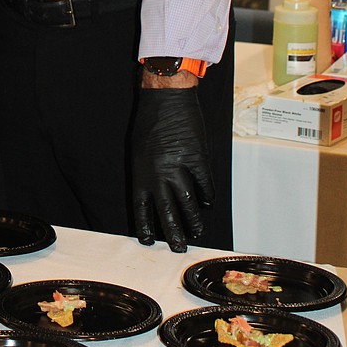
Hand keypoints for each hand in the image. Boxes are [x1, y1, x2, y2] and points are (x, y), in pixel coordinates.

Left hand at [131, 86, 214, 252]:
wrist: (166, 99)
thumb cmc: (150, 122)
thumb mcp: (139, 151)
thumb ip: (147, 174)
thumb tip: (156, 195)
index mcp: (141, 172)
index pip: (142, 207)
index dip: (146, 226)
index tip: (149, 240)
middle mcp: (159, 173)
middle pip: (166, 211)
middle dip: (173, 232)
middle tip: (179, 247)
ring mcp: (179, 167)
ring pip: (188, 202)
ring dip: (193, 220)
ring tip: (197, 231)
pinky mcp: (198, 159)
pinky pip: (205, 184)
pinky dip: (207, 196)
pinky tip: (207, 203)